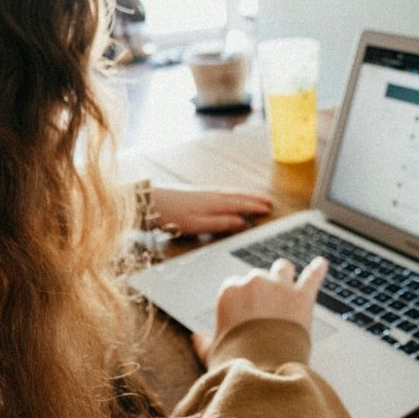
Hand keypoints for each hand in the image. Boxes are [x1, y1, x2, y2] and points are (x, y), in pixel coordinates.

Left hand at [153, 185, 272, 237]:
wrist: (148, 201)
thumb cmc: (170, 215)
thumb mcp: (196, 224)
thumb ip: (220, 223)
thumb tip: (242, 222)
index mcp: (214, 203)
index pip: (241, 204)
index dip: (255, 207)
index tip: (269, 209)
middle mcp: (212, 195)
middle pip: (238, 196)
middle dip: (254, 198)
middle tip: (270, 201)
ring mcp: (203, 193)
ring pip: (230, 193)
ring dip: (245, 196)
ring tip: (256, 198)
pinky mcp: (196, 194)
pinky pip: (222, 193)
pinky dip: (233, 195)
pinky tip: (231, 198)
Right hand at [191, 256, 327, 365]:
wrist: (264, 371)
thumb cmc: (236, 362)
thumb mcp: (213, 353)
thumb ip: (204, 343)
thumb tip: (196, 338)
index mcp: (230, 291)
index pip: (235, 285)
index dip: (241, 299)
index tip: (244, 311)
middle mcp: (254, 282)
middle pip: (259, 276)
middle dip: (262, 289)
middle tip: (265, 308)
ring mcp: (280, 287)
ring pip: (283, 268)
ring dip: (284, 275)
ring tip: (287, 283)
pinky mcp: (302, 296)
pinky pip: (312, 276)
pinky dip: (318, 270)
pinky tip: (321, 264)